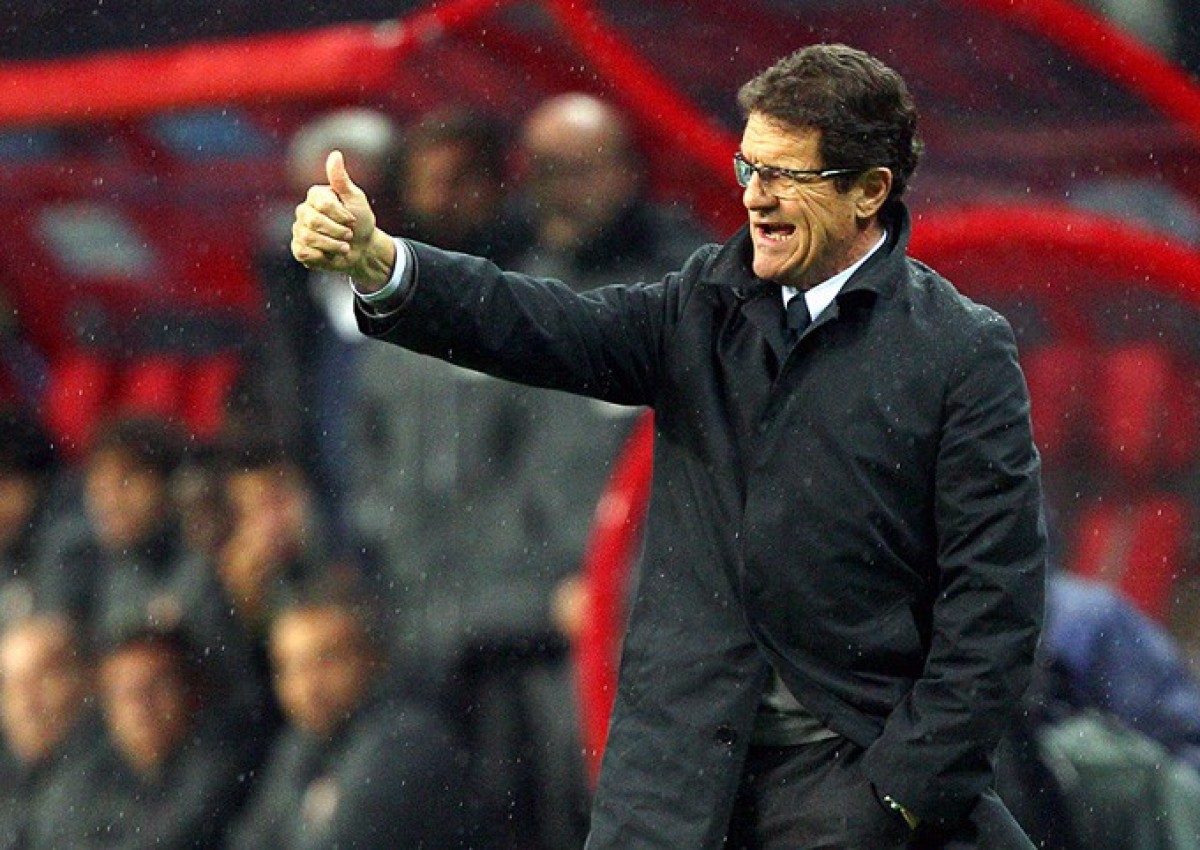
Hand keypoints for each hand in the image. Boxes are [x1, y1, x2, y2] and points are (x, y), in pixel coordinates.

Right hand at [290, 150, 396, 289]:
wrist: (363, 248)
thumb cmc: (360, 220)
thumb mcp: (355, 198)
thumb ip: (341, 179)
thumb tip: (335, 154)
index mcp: (315, 195)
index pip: (322, 204)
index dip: (341, 215)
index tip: (352, 219)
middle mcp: (303, 210)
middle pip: (314, 222)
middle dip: (338, 232)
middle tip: (349, 235)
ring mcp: (299, 229)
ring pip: (309, 238)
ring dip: (333, 246)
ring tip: (343, 246)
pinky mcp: (299, 248)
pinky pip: (304, 253)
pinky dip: (322, 256)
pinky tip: (330, 254)